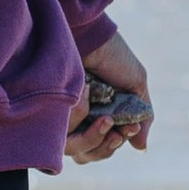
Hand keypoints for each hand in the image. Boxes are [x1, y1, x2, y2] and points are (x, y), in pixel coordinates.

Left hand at [66, 30, 152, 165]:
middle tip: (113, 124)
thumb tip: (141, 147)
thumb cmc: (113, 56)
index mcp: (97, 117)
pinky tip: (85, 92)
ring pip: (73, 149)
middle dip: (104, 144)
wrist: (92, 35)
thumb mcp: (135, 86)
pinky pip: (59, 132)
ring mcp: (60, 116)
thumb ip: (141, 117)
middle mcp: (76, 120)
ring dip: (93, 134)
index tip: (128, 129)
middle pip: (87, 154)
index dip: (114, 144)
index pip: (103, 148)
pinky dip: (78, 115)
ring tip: (103, 115)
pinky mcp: (47, 111)